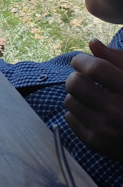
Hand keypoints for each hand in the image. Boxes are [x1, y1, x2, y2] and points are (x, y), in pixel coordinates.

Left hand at [64, 39, 122, 160]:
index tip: (81, 60)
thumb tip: (92, 43)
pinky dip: (78, 113)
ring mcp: (104, 130)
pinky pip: (69, 118)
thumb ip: (118, 60)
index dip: (83, 60)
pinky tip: (93, 112)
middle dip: (77, 77)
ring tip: (93, 97)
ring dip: (77, 95)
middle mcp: (117, 111)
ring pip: (69, 100)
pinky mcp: (95, 142)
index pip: (95, 68)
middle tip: (86, 79)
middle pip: (75, 83)